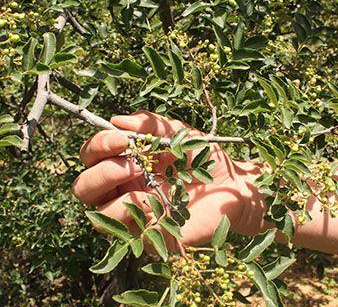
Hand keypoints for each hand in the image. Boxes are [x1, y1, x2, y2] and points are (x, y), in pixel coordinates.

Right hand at [73, 111, 263, 248]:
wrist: (232, 185)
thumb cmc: (204, 158)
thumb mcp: (178, 132)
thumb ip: (149, 124)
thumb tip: (116, 120)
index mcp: (126, 164)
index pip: (91, 157)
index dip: (98, 146)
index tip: (122, 140)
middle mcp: (124, 190)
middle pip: (84, 188)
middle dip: (103, 173)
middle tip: (135, 165)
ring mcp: (135, 215)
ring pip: (98, 215)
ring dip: (118, 198)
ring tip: (149, 184)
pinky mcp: (151, 236)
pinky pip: (129, 233)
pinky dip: (140, 216)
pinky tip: (160, 204)